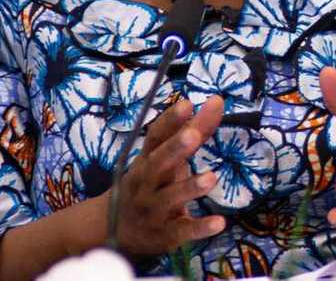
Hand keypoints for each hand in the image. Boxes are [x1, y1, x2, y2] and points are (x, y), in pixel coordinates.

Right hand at [108, 95, 226, 257]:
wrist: (116, 229)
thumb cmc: (150, 183)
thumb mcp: (167, 156)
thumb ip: (195, 129)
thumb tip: (217, 100)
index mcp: (147, 160)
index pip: (155, 137)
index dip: (169, 121)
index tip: (187, 103)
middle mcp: (146, 183)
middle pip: (157, 165)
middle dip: (174, 150)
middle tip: (193, 135)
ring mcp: (153, 209)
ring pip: (169, 198)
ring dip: (189, 188)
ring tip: (212, 177)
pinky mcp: (165, 234)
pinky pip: (182, 231)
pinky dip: (200, 228)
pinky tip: (220, 222)